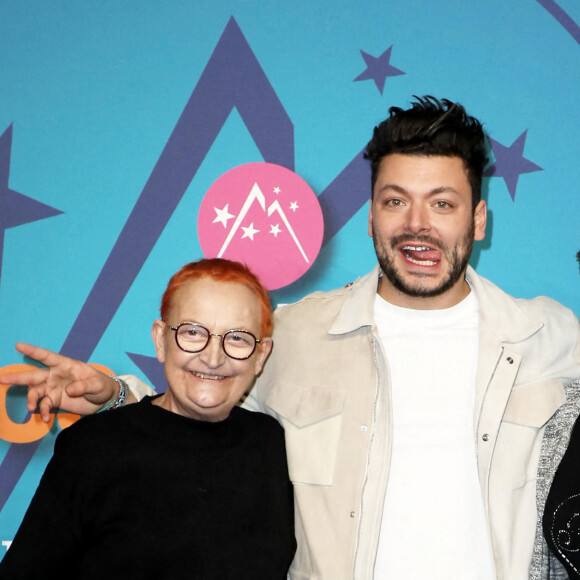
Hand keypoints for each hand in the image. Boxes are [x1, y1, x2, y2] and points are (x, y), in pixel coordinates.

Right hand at [0, 342, 118, 421]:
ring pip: (35, 392)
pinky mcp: (55, 400)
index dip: (33, 351)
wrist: (104, 400)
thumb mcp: (96, 384)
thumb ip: (83, 385)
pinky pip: (44, 405)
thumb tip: (69, 390)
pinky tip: (46, 418)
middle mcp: (56, 375)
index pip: (47, 356)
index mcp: (66, 365)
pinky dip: (43, 411)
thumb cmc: (101, 385)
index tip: (18, 345)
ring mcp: (54, 388)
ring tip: (31, 408)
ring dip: (31, 400)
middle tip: (1, 378)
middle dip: (17, 377)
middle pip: (33, 375)